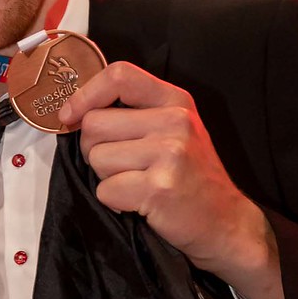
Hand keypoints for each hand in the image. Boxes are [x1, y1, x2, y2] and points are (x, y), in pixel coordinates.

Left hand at [59, 62, 283, 298]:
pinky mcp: (159, 187)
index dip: (85, 94)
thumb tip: (74, 113)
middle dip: (95, 149)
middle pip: (94, 124)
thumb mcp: (174, 130)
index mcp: (175, 100)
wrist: (227, 223)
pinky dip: (115, 201)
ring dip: (107, 178)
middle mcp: (175, 120)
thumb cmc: (191, 177)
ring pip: (96, 159)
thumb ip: (134, 113)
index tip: (70, 116)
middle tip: (124, 166)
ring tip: (138, 184)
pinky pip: (105, 190)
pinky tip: (141, 203)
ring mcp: (169, 153)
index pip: (119, 75)